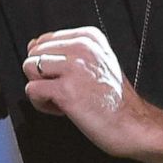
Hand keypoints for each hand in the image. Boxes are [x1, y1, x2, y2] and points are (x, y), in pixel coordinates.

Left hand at [23, 27, 150, 155]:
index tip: (68, 78)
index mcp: (89, 38)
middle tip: (66, 90)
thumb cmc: (115, 100)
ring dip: (41, 88)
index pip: (45, 40)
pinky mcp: (66, 90)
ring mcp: (74, 67)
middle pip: (34, 53)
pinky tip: (62, 110)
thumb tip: (32, 46)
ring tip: (63, 99)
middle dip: (43, 75)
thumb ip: (69, 51)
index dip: (51, 63)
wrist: (134, 125)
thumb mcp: (99, 61)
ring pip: (29, 68)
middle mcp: (82, 47)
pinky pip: (32, 90)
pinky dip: (42, 104)